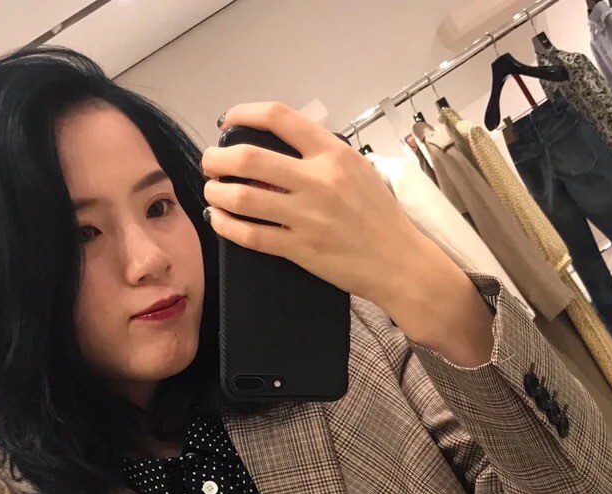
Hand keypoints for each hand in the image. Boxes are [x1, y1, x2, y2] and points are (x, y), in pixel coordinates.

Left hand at [199, 102, 431, 308]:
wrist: (400, 263)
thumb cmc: (382, 217)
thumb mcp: (359, 170)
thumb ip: (323, 155)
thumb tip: (282, 146)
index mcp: (334, 154)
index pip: (279, 117)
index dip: (244, 113)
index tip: (228, 122)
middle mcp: (317, 181)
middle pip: (248, 157)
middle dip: (217, 157)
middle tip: (210, 162)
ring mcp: (307, 217)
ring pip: (243, 197)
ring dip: (216, 191)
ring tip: (213, 191)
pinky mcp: (300, 249)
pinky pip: (251, 235)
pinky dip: (227, 225)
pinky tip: (219, 219)